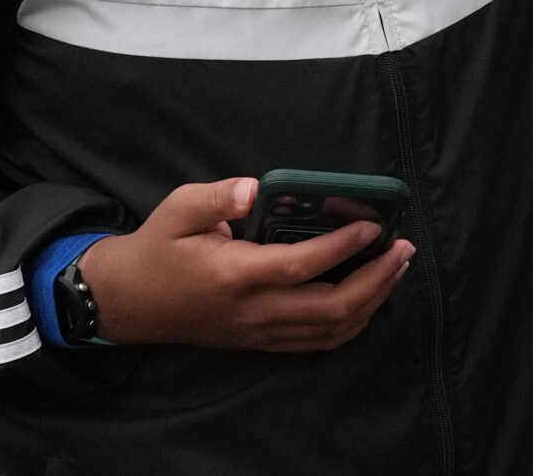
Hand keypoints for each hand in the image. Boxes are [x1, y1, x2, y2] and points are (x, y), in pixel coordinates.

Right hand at [79, 177, 412, 351]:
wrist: (128, 302)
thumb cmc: (157, 249)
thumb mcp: (178, 210)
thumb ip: (217, 198)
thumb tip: (254, 190)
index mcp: (236, 276)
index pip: (302, 265)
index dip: (343, 246)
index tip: (373, 224)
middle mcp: (254, 311)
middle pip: (331, 308)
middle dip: (376, 278)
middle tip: (403, 247)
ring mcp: (259, 332)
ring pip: (330, 330)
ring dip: (372, 300)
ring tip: (396, 267)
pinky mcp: (260, 341)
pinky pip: (316, 342)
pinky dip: (351, 323)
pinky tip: (369, 297)